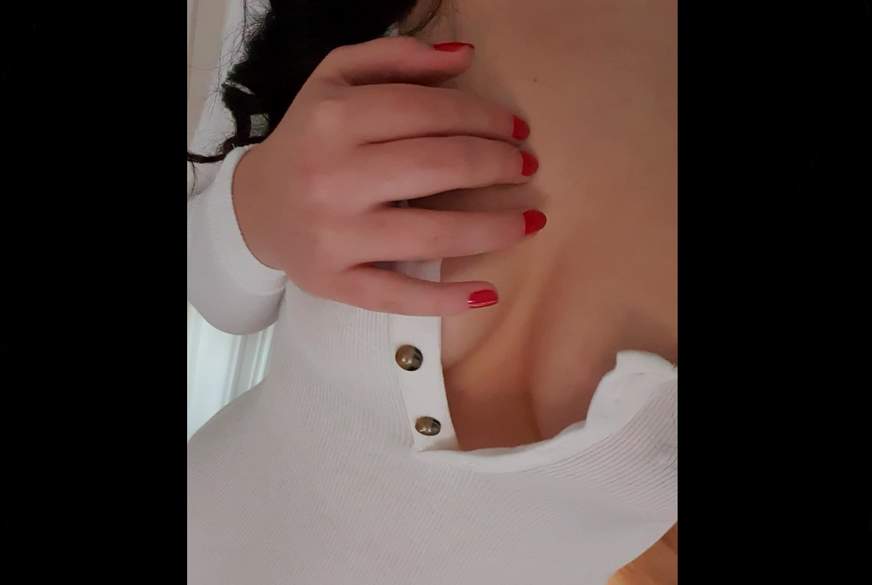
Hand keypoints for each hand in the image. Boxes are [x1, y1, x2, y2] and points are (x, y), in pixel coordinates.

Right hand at [232, 36, 543, 315]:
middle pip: (438, 168)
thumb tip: (466, 57)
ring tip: (529, 220)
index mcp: (334, 118)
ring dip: (493, 228)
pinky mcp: (334, 281)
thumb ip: (397, 58)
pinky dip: (447, 299)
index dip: (485, 118)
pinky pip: (398, 295)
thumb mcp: (336, 79)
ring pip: (431, 234)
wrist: (255, 206)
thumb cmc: (309, 139)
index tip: (516, 129)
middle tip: (525, 167)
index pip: (429, 112)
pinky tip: (487, 292)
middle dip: (497, 166)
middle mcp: (332, 176)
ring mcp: (333, 234)